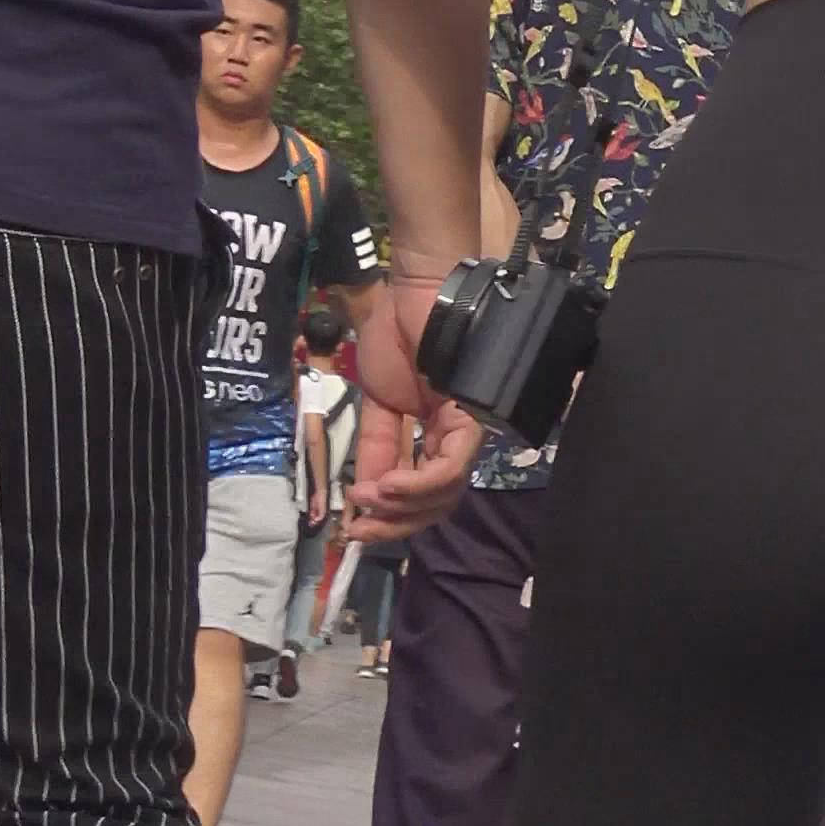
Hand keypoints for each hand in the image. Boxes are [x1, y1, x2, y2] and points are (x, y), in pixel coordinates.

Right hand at [343, 284, 480, 536]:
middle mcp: (456, 440)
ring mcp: (467, 432)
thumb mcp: (377, 405)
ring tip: (369, 499)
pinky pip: (449, 467)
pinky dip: (418, 485)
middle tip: (359, 529)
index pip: (422, 495)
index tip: (354, 527)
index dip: (390, 517)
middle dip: (396, 524)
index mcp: (434, 437)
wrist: (412, 296)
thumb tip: (365, 495)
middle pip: (437, 505)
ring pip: (445, 493)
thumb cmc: (397, 337)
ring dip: (402, 506)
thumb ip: (376, 450)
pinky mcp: (470, 420)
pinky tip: (386, 487)